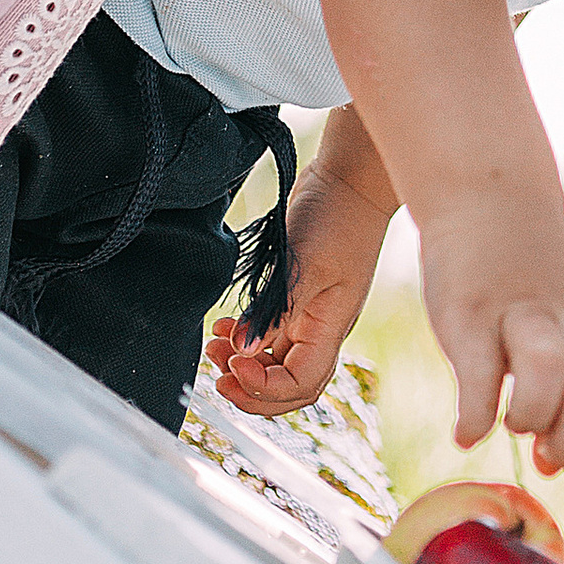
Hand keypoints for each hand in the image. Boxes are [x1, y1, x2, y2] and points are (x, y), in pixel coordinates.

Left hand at [205, 160, 392, 417]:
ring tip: (212, 348)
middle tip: (217, 376)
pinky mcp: (298, 294)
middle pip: (289, 385)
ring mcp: (310, 312)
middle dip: (251, 389)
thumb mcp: (305, 263)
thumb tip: (243, 351)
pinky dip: (246, 338)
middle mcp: (321, 328)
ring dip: (243, 364)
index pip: (300, 384)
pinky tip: (224, 326)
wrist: (350, 175)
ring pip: (275, 360)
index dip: (264, 388)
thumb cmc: (338, 216)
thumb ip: (274, 310)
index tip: (235, 363)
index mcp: (330, 327)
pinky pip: (271, 333)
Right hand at [419, 184, 563, 544]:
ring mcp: (522, 317)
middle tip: (542, 457)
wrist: (493, 196)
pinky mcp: (472, 312)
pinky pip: (478, 380)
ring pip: (546, 385)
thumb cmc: (533, 277)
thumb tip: (559, 463)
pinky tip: (469, 424)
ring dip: (528, 423)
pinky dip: (474, 415)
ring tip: (508, 421)